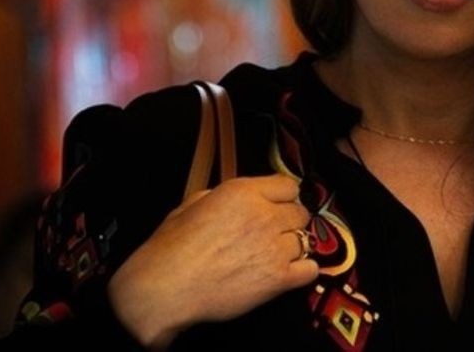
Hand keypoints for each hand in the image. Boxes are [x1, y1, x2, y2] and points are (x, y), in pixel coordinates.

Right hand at [107, 174, 318, 348]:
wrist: (163, 289)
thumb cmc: (170, 248)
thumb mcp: (193, 203)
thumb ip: (224, 196)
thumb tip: (241, 199)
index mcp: (243, 192)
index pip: (288, 185)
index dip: (282, 197)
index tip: (276, 206)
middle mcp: (264, 215)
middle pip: (300, 212)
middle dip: (288, 221)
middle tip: (273, 233)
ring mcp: (274, 248)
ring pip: (305, 239)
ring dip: (292, 246)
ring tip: (273, 255)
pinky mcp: (278, 279)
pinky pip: (310, 270)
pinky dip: (302, 271)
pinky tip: (287, 272)